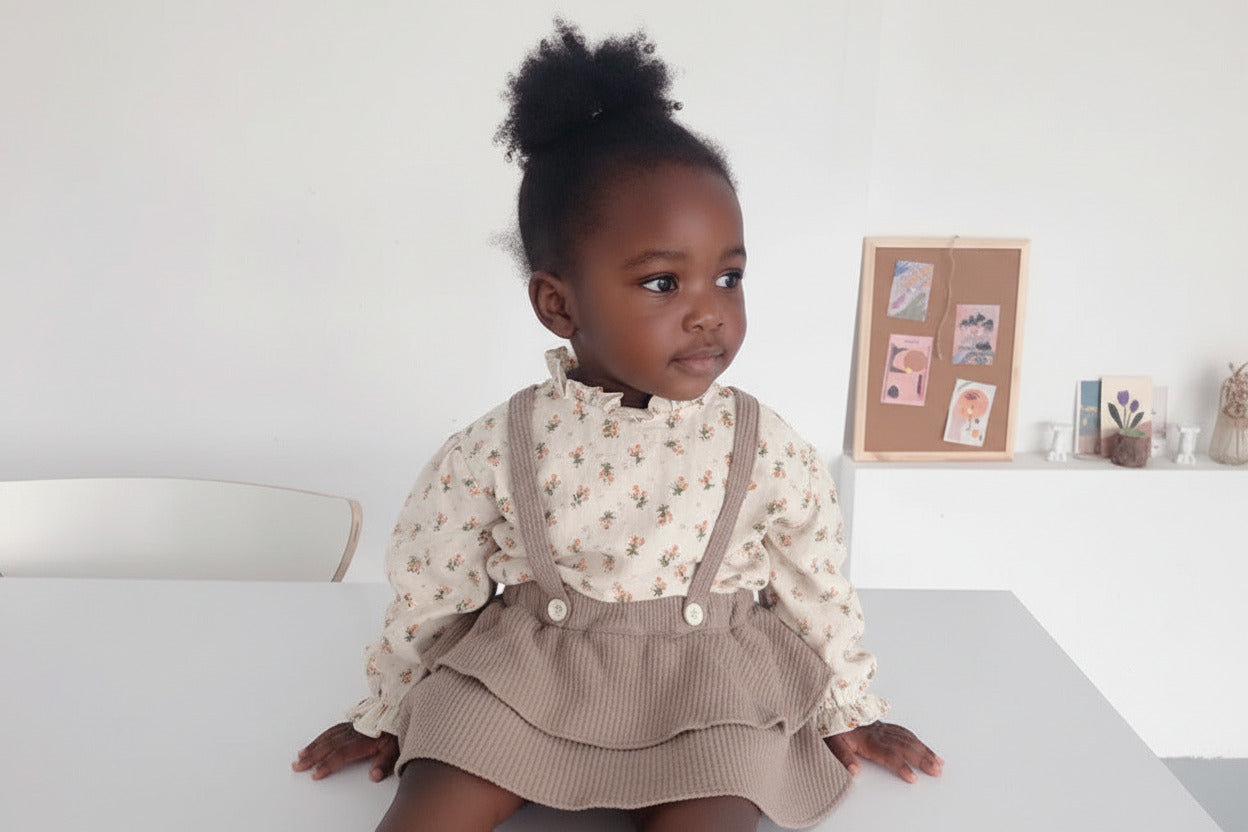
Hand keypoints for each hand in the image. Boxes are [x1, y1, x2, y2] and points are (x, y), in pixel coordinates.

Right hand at [292, 722, 399, 781]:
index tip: (315, 773)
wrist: (401, 708)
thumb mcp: (395, 748)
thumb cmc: (397, 731)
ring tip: (299, 755)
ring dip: (313, 746)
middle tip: (297, 766)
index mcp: (363, 740)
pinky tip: (314, 742)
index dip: (328, 764)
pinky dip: (321, 736)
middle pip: (329, 745)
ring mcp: (352, 727)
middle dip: (312, 757)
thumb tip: (374, 776)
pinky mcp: (352, 723)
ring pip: (328, 736)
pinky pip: (333, 729)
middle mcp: (354, 733)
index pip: (341, 754)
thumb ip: (384, 762)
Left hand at [824, 721, 943, 783]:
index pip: (889, 755)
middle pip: (905, 746)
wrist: (829, 705)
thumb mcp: (832, 743)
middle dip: (923, 759)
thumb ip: (844, 757)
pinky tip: (923, 746)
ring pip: (908, 739)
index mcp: (867, 740)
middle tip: (937, 770)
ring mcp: (882, 728)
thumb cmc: (830, 726)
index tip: (913, 778)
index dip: (901, 766)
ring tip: (939, 762)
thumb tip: (855, 772)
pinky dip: (916, 739)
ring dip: (924, 750)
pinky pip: (903, 731)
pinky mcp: (881, 725)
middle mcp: (878, 733)